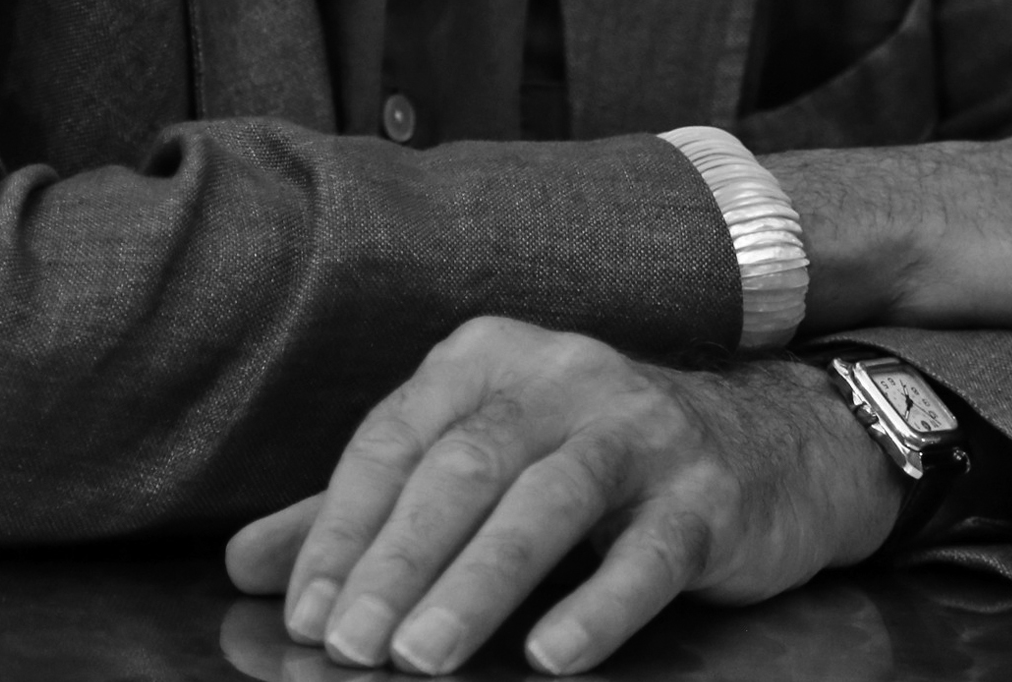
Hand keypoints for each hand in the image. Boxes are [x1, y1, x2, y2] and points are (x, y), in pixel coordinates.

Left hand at [224, 315, 902, 675]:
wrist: (765, 450)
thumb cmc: (594, 461)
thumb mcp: (480, 462)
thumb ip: (368, 510)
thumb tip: (246, 564)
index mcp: (489, 359)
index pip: (395, 438)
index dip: (341, 526)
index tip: (303, 613)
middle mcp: (560, 374)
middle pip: (462, 466)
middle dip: (395, 560)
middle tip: (347, 647)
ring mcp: (638, 429)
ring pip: (545, 502)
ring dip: (476, 583)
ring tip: (418, 660)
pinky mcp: (705, 493)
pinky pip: (647, 551)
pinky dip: (597, 605)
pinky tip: (550, 658)